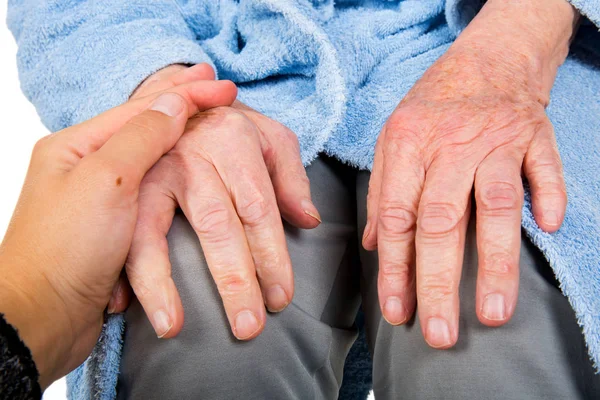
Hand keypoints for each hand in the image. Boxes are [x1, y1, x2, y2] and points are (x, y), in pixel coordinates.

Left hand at [0, 80, 236, 387]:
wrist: (43, 320)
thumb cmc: (63, 251)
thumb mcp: (105, 181)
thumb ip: (142, 137)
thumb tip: (174, 102)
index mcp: (79, 146)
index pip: (144, 108)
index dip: (188, 94)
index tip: (226, 88)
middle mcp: (90, 168)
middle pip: (152, 129)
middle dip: (190, 113)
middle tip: (225, 98)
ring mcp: (104, 200)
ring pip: (157, 164)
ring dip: (188, 147)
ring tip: (214, 129)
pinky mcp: (117, 231)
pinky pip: (155, 201)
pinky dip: (178, 188)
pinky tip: (196, 175)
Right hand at [125, 65, 319, 339]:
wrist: (176, 94)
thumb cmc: (231, 125)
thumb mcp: (271, 137)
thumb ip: (290, 177)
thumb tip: (308, 221)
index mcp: (235, 140)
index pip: (258, 208)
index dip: (270, 256)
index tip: (280, 297)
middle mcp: (193, 153)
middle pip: (217, 225)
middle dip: (233, 280)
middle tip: (248, 327)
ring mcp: (153, 167)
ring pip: (159, 229)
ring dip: (163, 283)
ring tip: (173, 327)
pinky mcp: (126, 180)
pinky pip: (118, 226)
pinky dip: (118, 264)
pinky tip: (122, 303)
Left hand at [364, 0, 574, 347]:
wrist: (485, 59)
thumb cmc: (433, 106)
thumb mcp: (393, 139)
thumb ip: (382, 191)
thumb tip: (374, 244)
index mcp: (406, 145)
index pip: (397, 218)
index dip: (395, 269)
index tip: (398, 311)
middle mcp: (449, 145)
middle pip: (441, 222)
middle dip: (438, 282)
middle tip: (438, 333)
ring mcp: (495, 140)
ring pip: (495, 206)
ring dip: (495, 262)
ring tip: (492, 313)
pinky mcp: (534, 136)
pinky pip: (545, 171)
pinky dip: (548, 198)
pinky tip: (547, 230)